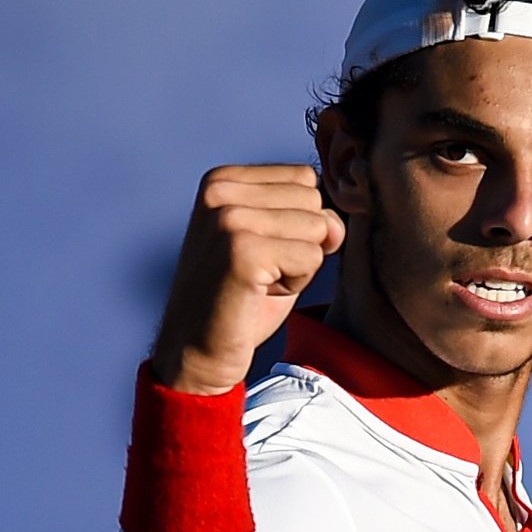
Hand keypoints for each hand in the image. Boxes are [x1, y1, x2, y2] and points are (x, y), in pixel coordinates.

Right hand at [150, 165, 345, 394]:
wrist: (196, 352)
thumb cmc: (239, 300)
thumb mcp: (276, 243)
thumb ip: (310, 218)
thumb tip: (335, 224)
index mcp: (222, 179)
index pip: (305, 179)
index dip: (297, 223)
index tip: (259, 252)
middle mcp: (220, 190)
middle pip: (314, 200)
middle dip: (300, 243)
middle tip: (259, 272)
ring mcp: (229, 218)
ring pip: (317, 228)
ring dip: (299, 265)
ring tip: (259, 283)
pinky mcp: (242, 251)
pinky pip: (313, 257)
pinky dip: (296, 284)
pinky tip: (259, 294)